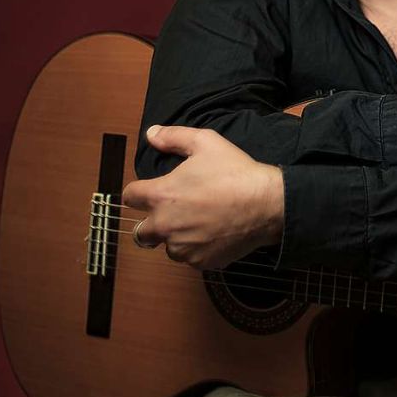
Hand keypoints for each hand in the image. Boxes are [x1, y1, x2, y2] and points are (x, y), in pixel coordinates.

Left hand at [121, 125, 284, 269]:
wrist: (266, 204)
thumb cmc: (235, 172)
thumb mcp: (205, 142)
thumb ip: (173, 137)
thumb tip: (151, 134)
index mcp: (161, 196)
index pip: (130, 197)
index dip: (138, 192)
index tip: (149, 191)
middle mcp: (166, 226)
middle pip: (140, 233)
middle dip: (150, 224)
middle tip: (171, 214)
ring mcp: (183, 247)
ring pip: (167, 247)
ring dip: (176, 238)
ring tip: (198, 222)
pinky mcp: (201, 262)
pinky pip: (190, 258)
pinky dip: (197, 249)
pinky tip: (213, 233)